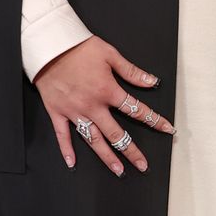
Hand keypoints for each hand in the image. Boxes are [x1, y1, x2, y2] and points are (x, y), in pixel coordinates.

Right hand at [34, 36, 174, 175]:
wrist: (49, 45)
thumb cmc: (79, 48)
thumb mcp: (110, 54)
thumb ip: (131, 71)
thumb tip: (151, 81)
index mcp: (107, 91)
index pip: (136, 110)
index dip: (154, 120)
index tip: (166, 129)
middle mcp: (92, 106)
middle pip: (116, 134)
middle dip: (132, 151)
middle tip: (142, 165)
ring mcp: (74, 111)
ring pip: (93, 140)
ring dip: (106, 157)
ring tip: (118, 170)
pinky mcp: (57, 112)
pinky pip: (63, 135)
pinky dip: (67, 150)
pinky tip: (72, 163)